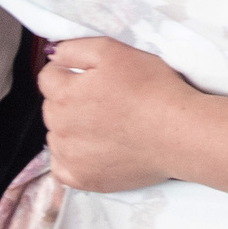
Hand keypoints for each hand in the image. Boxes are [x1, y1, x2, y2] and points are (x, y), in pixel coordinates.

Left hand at [39, 36, 193, 192]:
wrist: (179, 133)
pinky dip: (74, 159)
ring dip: (72, 129)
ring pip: (57, 137)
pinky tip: (96, 150)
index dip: (69, 72)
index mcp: (64, 94)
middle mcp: (60, 127)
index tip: (92, 77)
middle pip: (52, 108)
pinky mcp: (84, 179)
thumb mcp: (113, 51)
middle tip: (106, 100)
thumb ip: (75, 49)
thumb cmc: (152, 88)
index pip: (48, 78)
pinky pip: (63, 168)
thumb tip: (51, 55)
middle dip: (71, 101)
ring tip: (107, 126)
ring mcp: (70, 157)